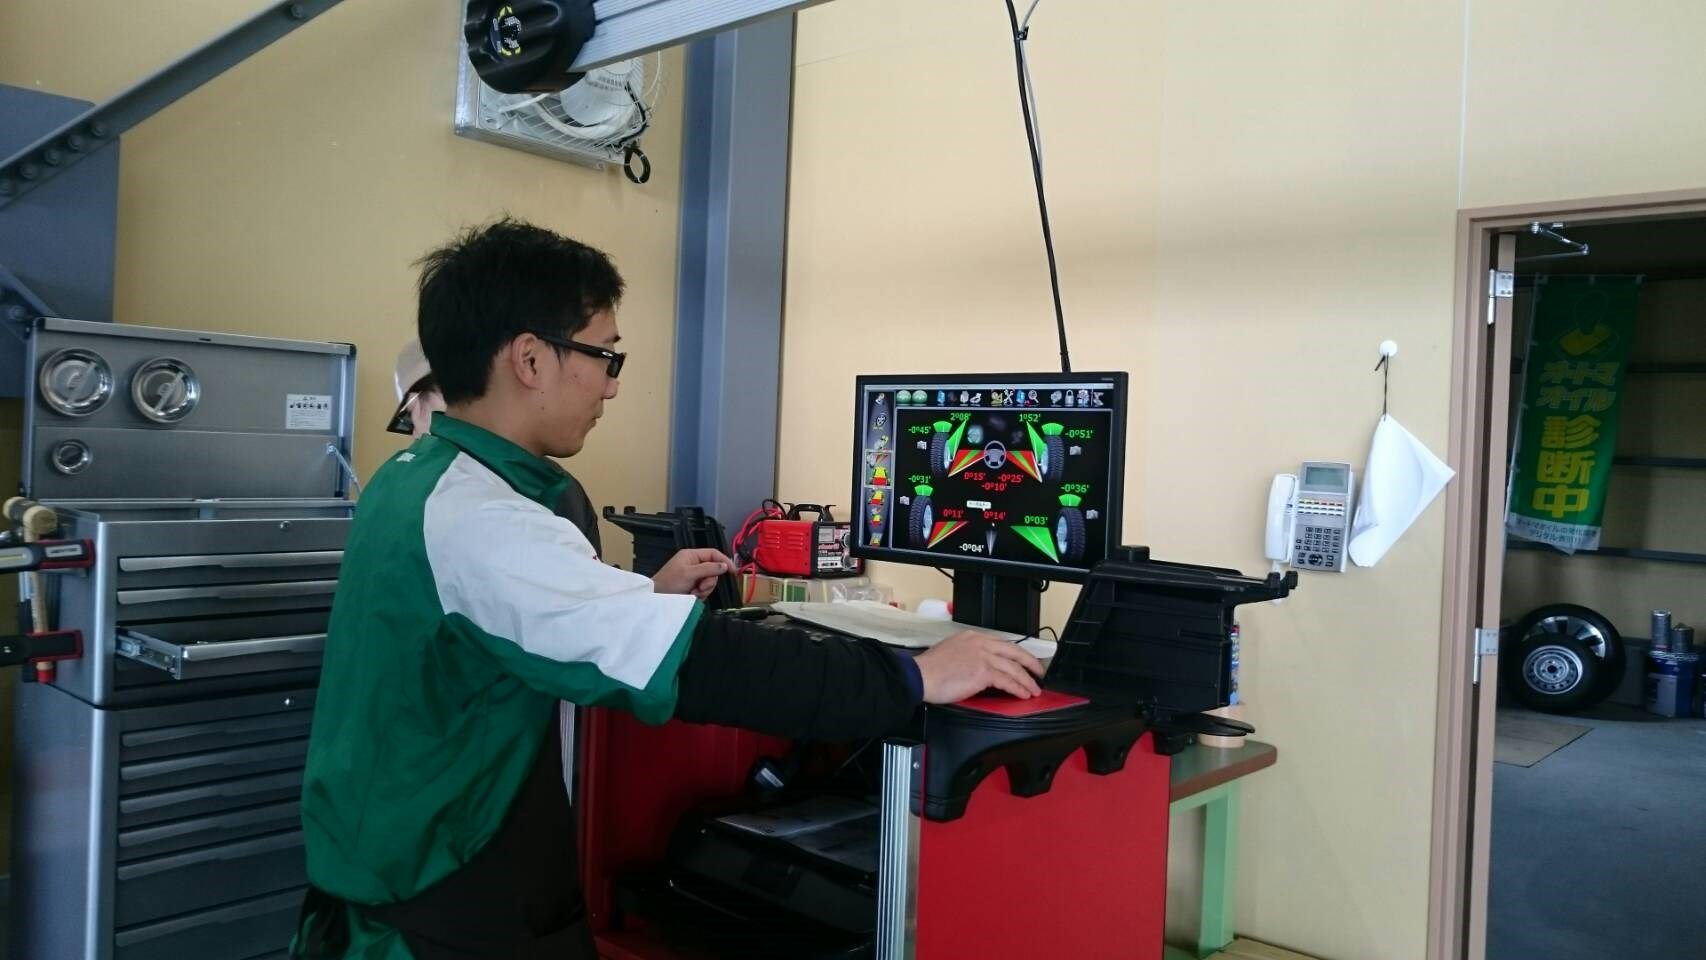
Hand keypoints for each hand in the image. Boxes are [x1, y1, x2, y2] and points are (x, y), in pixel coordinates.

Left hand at [652, 548, 734, 598]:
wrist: (657, 597)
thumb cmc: (670, 582)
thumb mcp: (690, 573)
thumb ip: (708, 568)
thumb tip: (724, 566)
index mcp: (692, 555)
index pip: (713, 554)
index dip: (724, 561)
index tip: (733, 571)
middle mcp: (693, 564)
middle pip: (713, 570)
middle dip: (708, 581)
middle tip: (700, 587)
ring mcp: (693, 576)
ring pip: (709, 582)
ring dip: (704, 589)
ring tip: (693, 593)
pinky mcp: (692, 586)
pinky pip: (704, 590)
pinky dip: (699, 594)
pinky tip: (691, 596)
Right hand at [912, 630, 1044, 701]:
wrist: (919, 676)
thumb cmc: (929, 669)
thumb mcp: (950, 650)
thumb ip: (968, 654)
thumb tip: (979, 667)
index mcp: (972, 637)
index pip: (1002, 644)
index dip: (1016, 654)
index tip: (1023, 662)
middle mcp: (980, 643)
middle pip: (1014, 652)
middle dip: (1030, 663)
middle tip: (1039, 673)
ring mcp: (983, 656)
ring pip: (1014, 668)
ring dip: (1027, 681)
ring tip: (1033, 689)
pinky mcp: (983, 672)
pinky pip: (1008, 681)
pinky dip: (1018, 688)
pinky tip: (1023, 694)